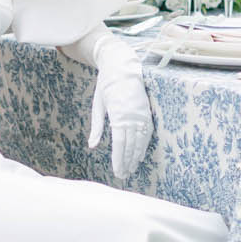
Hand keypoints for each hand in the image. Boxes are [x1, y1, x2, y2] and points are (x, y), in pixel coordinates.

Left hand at [86, 33, 153, 180]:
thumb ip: (96, 126)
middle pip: (130, 145)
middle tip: (123, 175)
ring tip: (131, 169)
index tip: (117, 171)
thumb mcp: (97, 105)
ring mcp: (141, 114)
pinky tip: (140, 154)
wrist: (122, 66)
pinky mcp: (147, 111)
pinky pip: (147, 133)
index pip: (119, 143)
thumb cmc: (105, 85)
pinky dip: (144, 145)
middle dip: (126, 162)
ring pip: (141, 141)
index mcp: (118, 115)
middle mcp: (132, 116)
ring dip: (136, 156)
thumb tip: (92, 145)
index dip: (118, 159)